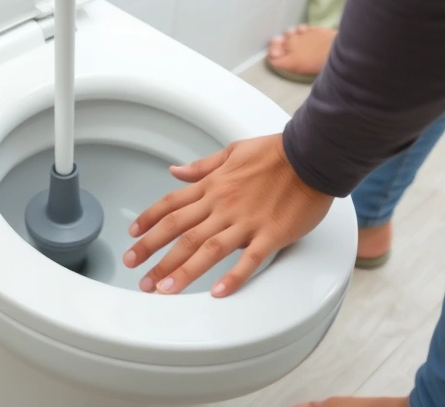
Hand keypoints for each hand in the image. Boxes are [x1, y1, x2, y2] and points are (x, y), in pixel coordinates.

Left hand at [123, 134, 333, 296]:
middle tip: (135, 272)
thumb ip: (202, 167)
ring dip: (182, 271)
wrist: (312, 155)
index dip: (149, 221)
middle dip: (154, 253)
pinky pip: (249, 259)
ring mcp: (246, 221)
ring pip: (207, 249)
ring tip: (162, 289)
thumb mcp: (232, 152)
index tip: (132, 236)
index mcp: (213, 186)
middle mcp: (223, 205)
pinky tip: (217, 293)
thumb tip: (175, 171)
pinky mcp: (270, 234)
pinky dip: (233, 277)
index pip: (172, 205)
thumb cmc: (275, 153)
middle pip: (181, 232)